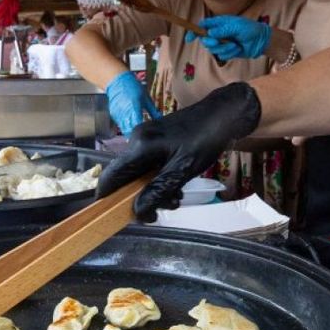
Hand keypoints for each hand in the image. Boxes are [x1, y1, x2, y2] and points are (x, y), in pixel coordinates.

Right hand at [96, 82, 261, 221]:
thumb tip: (138, 210)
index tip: (111, 215)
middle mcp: (136, 140)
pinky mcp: (154, 138)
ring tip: (176, 198)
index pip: (112, 175)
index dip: (106, 196)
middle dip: (141, 197)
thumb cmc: (206, 139)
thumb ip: (159, 190)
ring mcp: (145, 137)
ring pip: (139, 173)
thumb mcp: (183, 170)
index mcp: (140, 146)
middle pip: (126, 177)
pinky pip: (148, 164)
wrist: (223, 114)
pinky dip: (159, 178)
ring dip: (154, 189)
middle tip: (163, 209)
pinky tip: (177, 184)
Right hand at [105, 70, 161, 134]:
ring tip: (136, 131)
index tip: (147, 133)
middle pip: (130, 130)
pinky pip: (120, 124)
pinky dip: (125, 125)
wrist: (117, 80)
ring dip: (130, 131)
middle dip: (136, 134)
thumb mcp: (146, 97)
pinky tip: (129, 124)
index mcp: (134, 108)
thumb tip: (160, 118)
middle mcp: (125, 112)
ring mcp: (118, 114)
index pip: (138, 125)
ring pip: (124, 129)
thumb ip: (153, 110)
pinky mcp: (114, 114)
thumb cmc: (132, 87)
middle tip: (142, 135)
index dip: (142, 131)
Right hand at [184, 15, 270, 60]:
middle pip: (205, 40)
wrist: (261, 41)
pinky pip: (221, 55)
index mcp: (219, 23)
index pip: (202, 26)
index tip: (189, 39)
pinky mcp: (227, 52)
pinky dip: (229, 53)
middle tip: (218, 42)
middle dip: (211, 43)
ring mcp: (222, 43)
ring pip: (213, 49)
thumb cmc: (250, 29)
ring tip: (235, 45)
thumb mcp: (236, 26)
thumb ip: (222, 30)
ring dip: (224, 48)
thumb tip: (209, 33)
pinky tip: (238, 49)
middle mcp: (218, 33)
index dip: (194, 31)